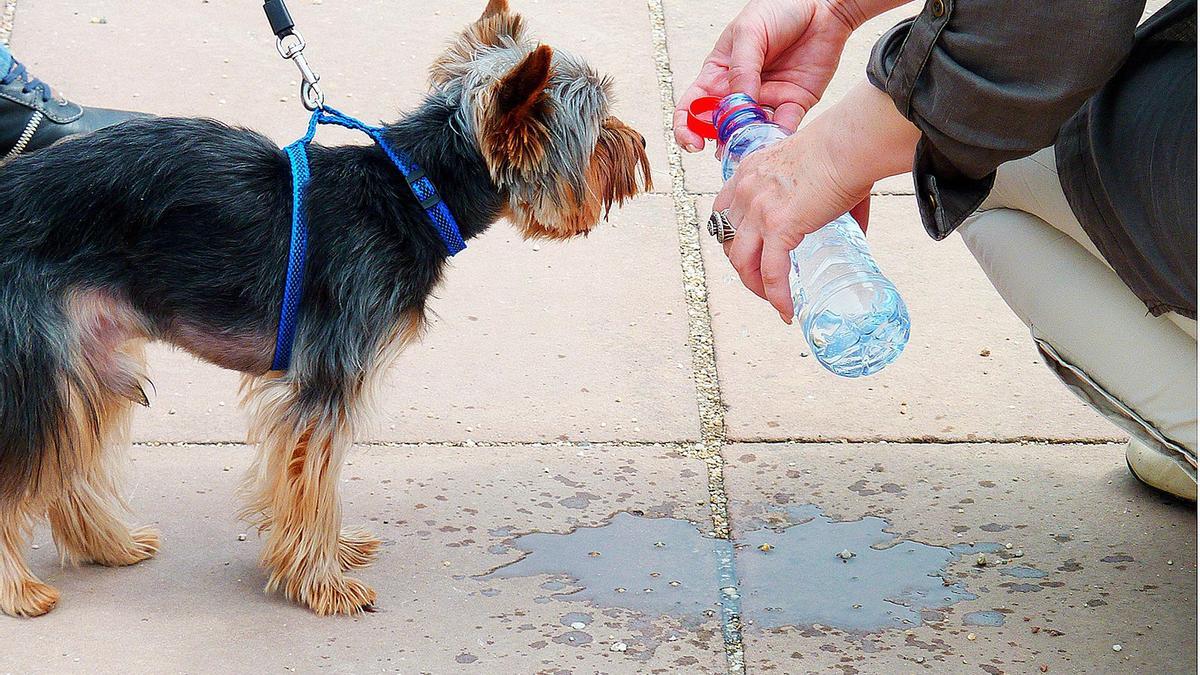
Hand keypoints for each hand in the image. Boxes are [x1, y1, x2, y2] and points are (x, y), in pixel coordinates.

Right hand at [673, 0, 864, 151]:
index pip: (693, 106)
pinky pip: (782, 128)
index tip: (694, 143)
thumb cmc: (780, 9)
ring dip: (747, 144)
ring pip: (750, 133)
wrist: (822, 7)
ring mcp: (766, 100)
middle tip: (726, 147)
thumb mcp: (750, 32)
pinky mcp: (793, 104)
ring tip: (749, 146)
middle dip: (719, 142)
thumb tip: (736, 105)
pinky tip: (772, 141)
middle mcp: (740, 91)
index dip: (687, 127)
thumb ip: (741, 69)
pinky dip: (776, 139)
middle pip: (720, 126)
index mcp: (719, 73)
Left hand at [714, 124, 869, 321]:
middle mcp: (745, 191)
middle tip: (764, 282)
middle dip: (743, 267)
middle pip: (728, 241)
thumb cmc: (843, 149)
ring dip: (755, 286)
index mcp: (749, 172)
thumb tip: (855, 231)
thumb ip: (823, 198)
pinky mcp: (778, 226)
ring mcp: (758, 210)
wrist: (849, 143)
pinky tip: (787, 309)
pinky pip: (771, 272)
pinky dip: (778, 295)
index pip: (724, 212)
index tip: (748, 253)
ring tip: (775, 300)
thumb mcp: (814, 169)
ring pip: (742, 262)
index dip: (732, 238)